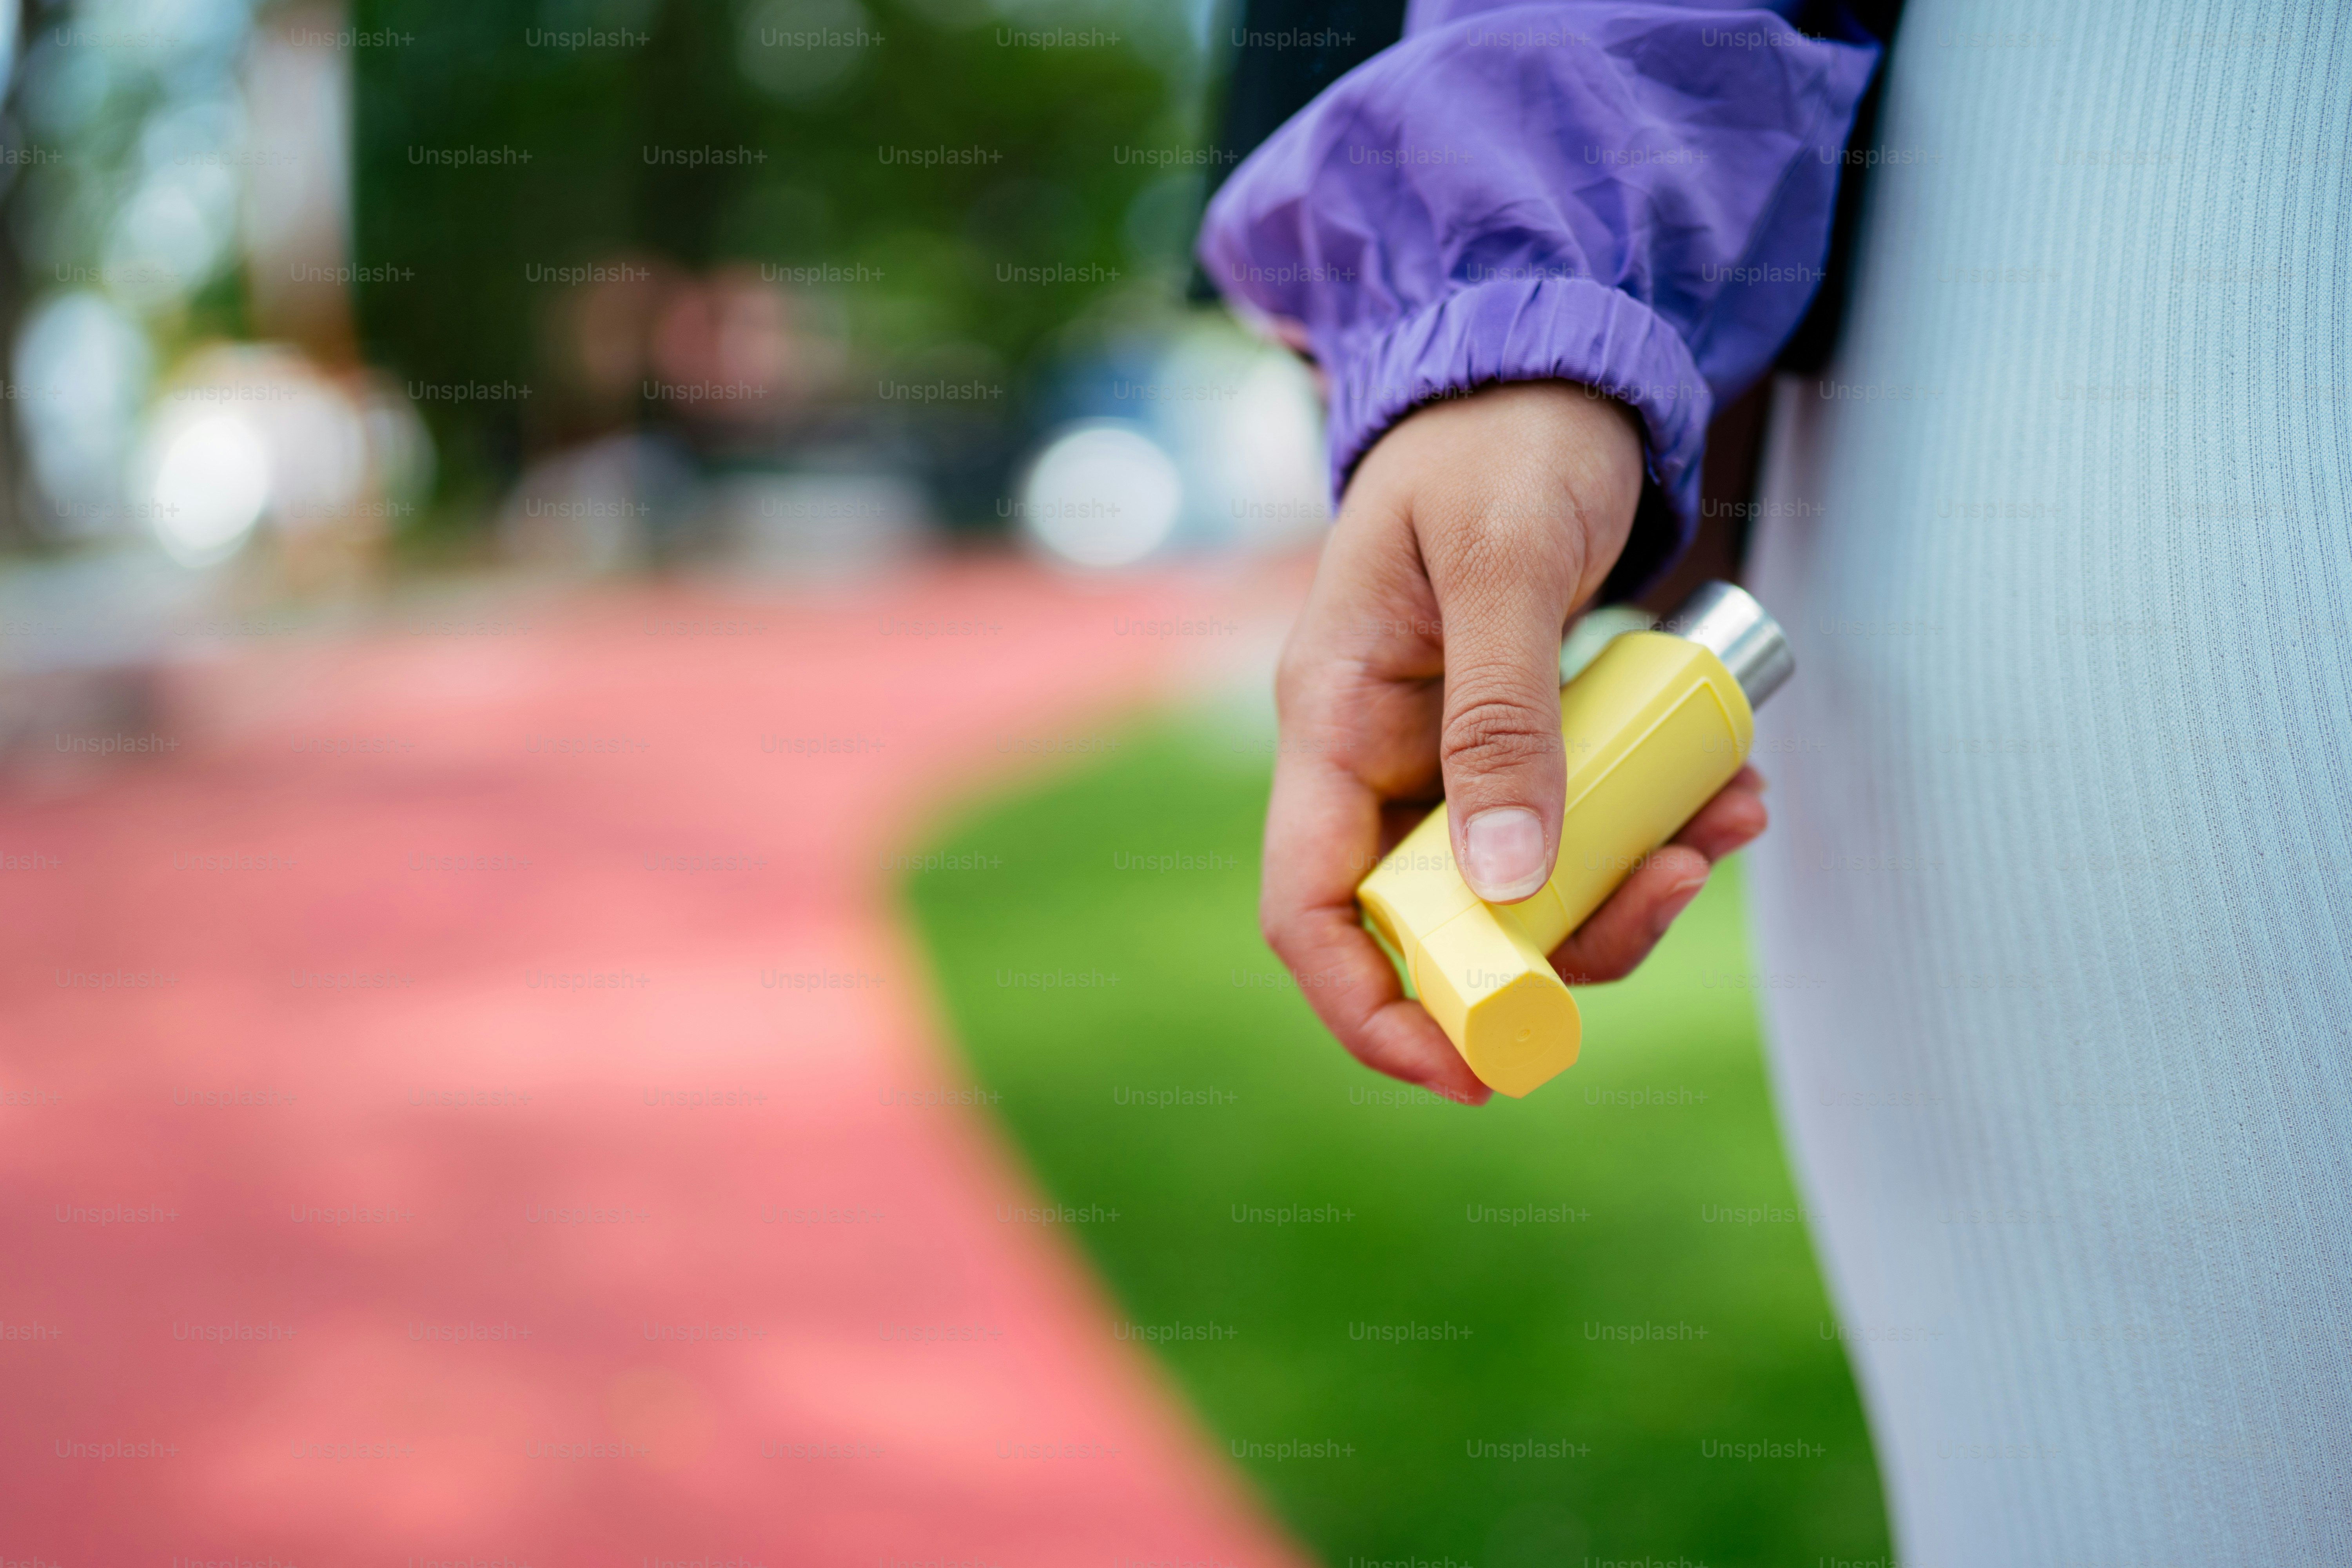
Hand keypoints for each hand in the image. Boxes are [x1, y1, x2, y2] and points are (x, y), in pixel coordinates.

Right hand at [1261, 381, 1769, 1102]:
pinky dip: (1655, 830)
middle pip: (1439, 921)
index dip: (1371, 1009)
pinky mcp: (1524, 743)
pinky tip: (1724, 789)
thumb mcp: (1500, 564)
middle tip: (1670, 899)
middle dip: (1557, 946)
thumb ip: (1499, 717)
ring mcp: (1454, 756)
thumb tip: (1503, 883)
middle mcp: (1385, 759)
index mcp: (1336, 722)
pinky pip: (1581, 827)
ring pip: (1527, 889)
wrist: (1547, 371)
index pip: (1311, 908)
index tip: (1468, 1071)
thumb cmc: (1501, 445)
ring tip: (1724, 821)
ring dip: (1631, 886)